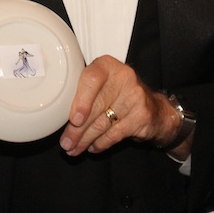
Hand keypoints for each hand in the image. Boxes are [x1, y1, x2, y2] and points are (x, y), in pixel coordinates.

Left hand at [58, 55, 181, 156]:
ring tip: (74, 148)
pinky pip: (115, 134)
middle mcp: (124, 76)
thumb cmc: (117, 94)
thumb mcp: (101, 85)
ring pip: (104, 123)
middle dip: (78, 129)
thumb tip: (59, 116)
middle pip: (96, 106)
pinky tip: (93, 147)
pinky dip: (101, 143)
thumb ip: (83, 92)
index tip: (73, 119)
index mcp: (108, 65)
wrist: (154, 108)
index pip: (92, 79)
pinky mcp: (142, 115)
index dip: (81, 100)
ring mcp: (135, 96)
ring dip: (86, 140)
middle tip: (66, 143)